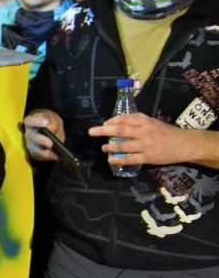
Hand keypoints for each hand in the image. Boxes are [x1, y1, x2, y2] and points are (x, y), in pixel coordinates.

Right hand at [23, 109, 63, 161]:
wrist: (51, 131)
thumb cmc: (50, 122)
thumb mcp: (53, 118)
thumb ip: (52, 121)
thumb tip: (50, 128)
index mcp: (30, 122)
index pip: (29, 121)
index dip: (37, 122)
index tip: (46, 122)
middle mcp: (28, 134)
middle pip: (32, 137)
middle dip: (41, 140)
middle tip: (50, 143)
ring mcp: (31, 145)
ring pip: (35, 149)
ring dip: (44, 152)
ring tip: (53, 153)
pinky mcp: (35, 153)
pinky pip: (41, 157)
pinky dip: (49, 156)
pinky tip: (56, 156)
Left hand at [89, 113, 207, 167]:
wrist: (185, 144)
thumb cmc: (167, 132)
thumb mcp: (153, 122)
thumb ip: (138, 122)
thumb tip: (117, 122)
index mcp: (146, 121)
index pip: (125, 118)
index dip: (112, 120)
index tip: (104, 123)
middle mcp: (144, 132)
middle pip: (120, 130)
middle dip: (103, 130)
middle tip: (91, 132)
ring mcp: (145, 145)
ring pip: (123, 145)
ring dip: (110, 146)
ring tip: (103, 148)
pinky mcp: (148, 157)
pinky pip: (130, 159)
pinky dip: (119, 159)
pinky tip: (111, 159)